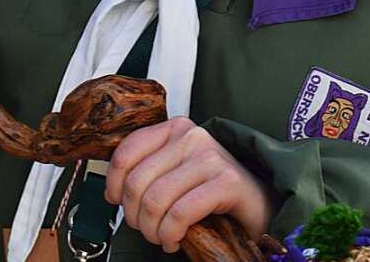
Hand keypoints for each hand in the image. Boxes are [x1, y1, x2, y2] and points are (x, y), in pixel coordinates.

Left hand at [105, 117, 276, 251]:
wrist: (256, 203)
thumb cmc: (209, 190)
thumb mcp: (175, 170)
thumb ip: (149, 169)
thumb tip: (113, 189)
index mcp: (175, 128)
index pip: (126, 153)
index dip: (115, 186)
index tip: (120, 203)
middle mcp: (192, 136)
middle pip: (138, 183)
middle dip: (135, 218)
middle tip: (148, 229)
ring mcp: (210, 157)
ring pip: (156, 201)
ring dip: (153, 231)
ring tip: (163, 236)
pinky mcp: (227, 181)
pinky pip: (180, 213)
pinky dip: (171, 235)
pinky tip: (176, 240)